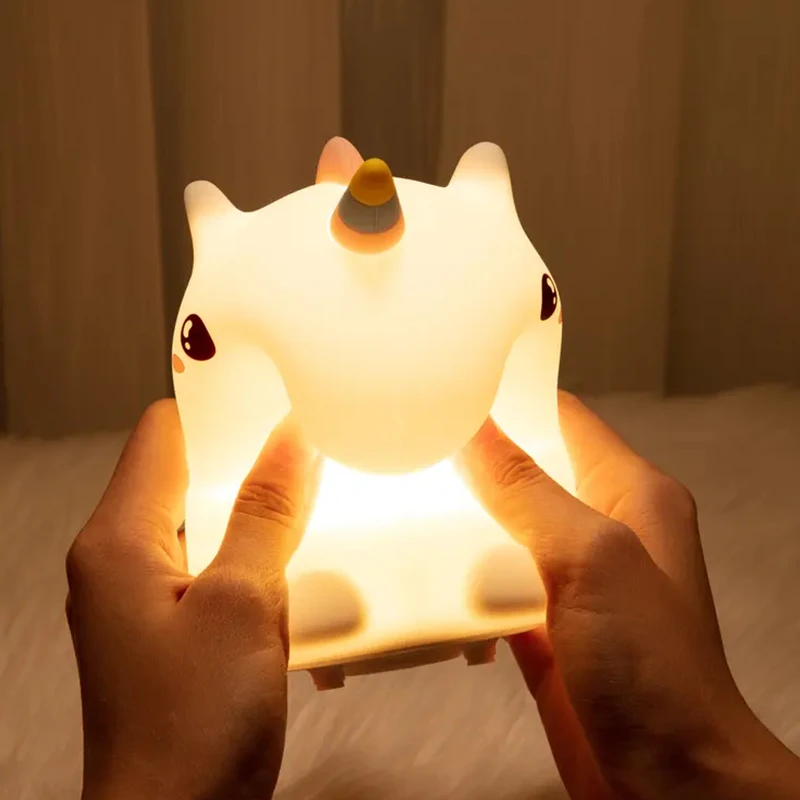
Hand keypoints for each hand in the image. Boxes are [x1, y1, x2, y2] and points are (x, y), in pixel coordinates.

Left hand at [66, 400, 317, 799]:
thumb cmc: (188, 731)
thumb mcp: (243, 603)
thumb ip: (266, 514)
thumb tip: (290, 442)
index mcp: (119, 542)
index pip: (163, 433)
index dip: (218, 407)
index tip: (272, 395)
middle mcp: (120, 561)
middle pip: (185, 474)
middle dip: (248, 463)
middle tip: (308, 454)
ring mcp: (144, 595)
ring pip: (205, 521)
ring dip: (256, 515)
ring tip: (310, 513)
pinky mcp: (171, 625)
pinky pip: (214, 564)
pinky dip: (253, 557)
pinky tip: (293, 573)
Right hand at [458, 392, 799, 799]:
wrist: (668, 783)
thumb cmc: (662, 675)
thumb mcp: (591, 558)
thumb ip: (528, 492)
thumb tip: (477, 434)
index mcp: (631, 495)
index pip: (564, 419)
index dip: (513, 400)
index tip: (457, 388)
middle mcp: (602, 531)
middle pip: (524, 474)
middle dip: (472, 466)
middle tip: (418, 449)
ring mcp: (570, 580)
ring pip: (500, 531)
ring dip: (460, 528)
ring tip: (409, 510)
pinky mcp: (542, 624)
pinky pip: (489, 586)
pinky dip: (460, 584)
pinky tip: (429, 585)